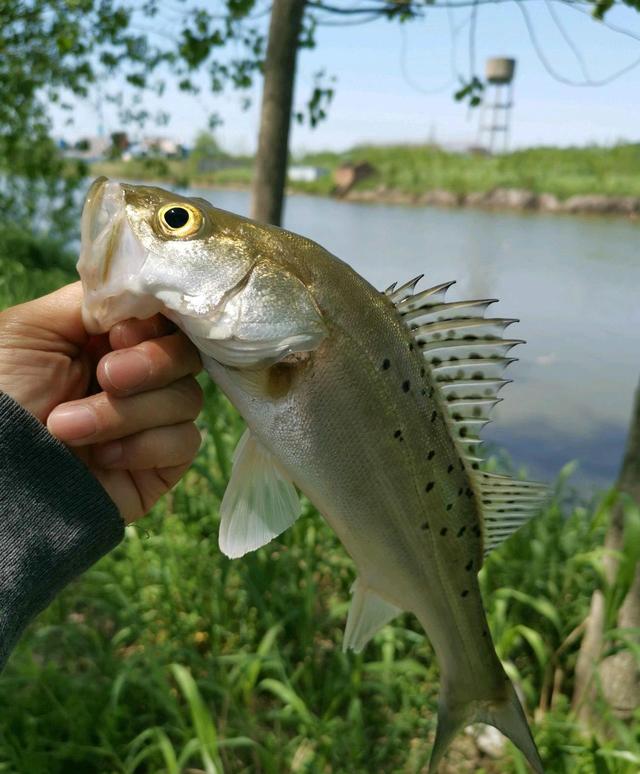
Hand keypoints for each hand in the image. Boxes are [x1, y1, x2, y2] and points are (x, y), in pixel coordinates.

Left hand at [0, 282, 202, 522]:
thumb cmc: (0, 394)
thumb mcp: (30, 330)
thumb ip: (90, 301)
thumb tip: (140, 295)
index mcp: (107, 341)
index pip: (164, 318)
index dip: (155, 322)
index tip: (118, 333)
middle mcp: (136, 377)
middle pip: (186, 354)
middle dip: (150, 363)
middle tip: (105, 377)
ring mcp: (151, 422)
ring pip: (187, 398)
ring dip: (126, 413)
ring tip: (68, 428)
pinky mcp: (161, 464)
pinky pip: (185, 441)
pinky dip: (145, 446)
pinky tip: (103, 458)